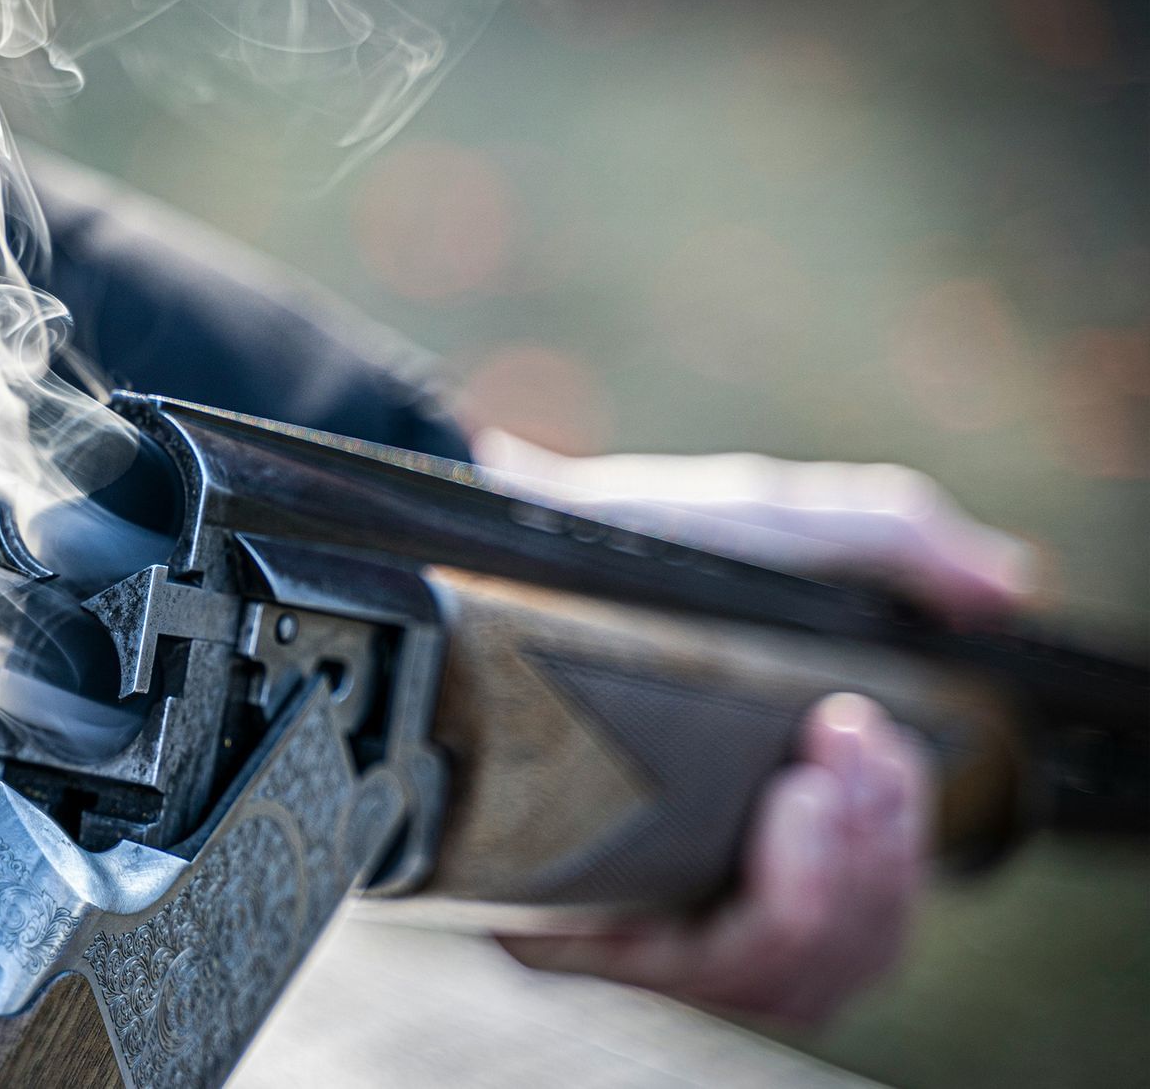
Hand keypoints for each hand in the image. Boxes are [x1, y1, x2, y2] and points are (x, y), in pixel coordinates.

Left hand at [473, 434, 1028, 1024]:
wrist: (505, 532)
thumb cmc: (636, 543)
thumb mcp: (773, 529)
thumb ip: (892, 540)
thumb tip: (1003, 586)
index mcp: (762, 832)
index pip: (861, 917)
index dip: (896, 854)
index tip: (871, 737)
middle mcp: (698, 888)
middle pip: (831, 963)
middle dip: (877, 863)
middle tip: (850, 742)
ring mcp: (631, 908)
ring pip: (772, 980)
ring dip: (827, 892)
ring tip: (810, 788)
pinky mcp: (556, 914)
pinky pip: (665, 971)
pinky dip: (744, 918)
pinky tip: (770, 827)